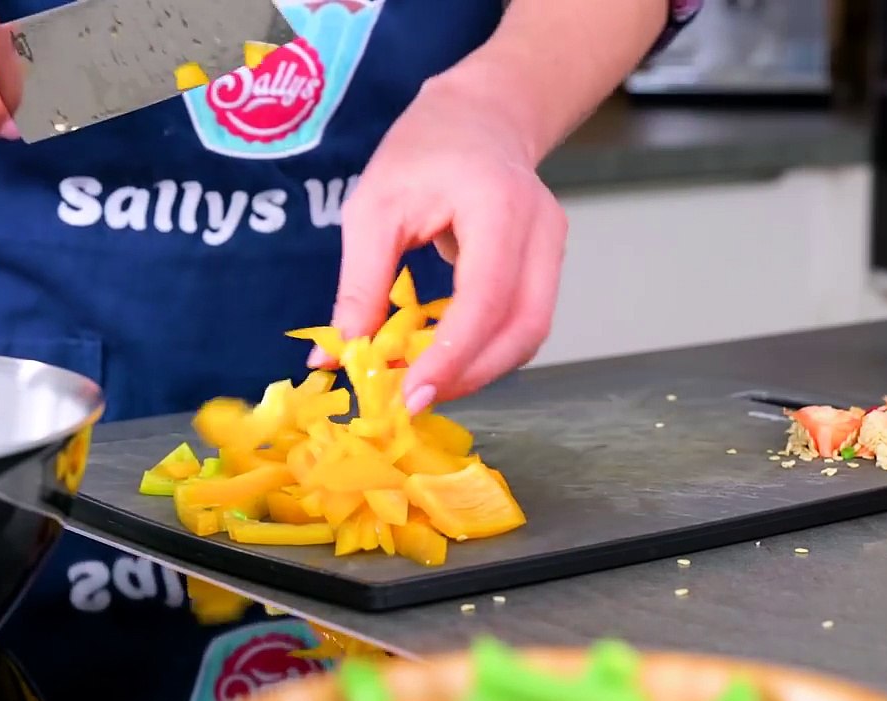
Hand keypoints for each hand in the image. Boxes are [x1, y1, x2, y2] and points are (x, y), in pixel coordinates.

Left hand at [327, 72, 567, 414]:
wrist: (480, 116)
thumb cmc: (422, 151)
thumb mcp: (372, 210)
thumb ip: (359, 288)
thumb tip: (333, 360)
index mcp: (497, 205)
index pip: (487, 298)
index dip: (452, 356)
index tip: (410, 394)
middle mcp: (540, 230)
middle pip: (524, 329)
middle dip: (469, 376)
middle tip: (413, 398)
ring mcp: (553, 249)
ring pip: (530, 335)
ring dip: (479, 370)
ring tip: (424, 382)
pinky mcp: (550, 265)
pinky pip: (524, 323)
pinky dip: (487, 351)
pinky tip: (445, 358)